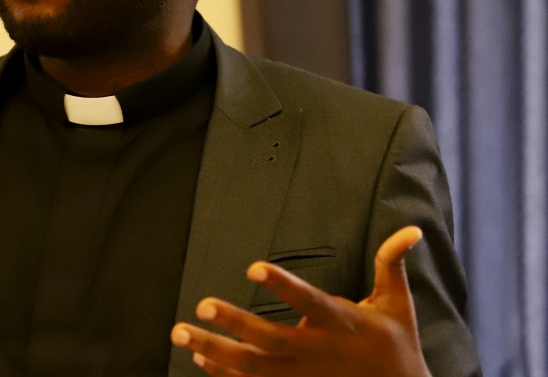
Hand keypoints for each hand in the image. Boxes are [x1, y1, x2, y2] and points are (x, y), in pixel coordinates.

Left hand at [171, 226, 432, 376]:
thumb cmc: (396, 348)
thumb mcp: (397, 306)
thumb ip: (392, 265)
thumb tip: (410, 229)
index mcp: (341, 324)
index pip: (309, 300)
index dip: (282, 285)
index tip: (252, 267)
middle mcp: (317, 352)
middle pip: (269, 338)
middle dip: (234, 322)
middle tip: (202, 305)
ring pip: (251, 366)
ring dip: (213, 349)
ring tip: (180, 332)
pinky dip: (223, 373)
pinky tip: (199, 357)